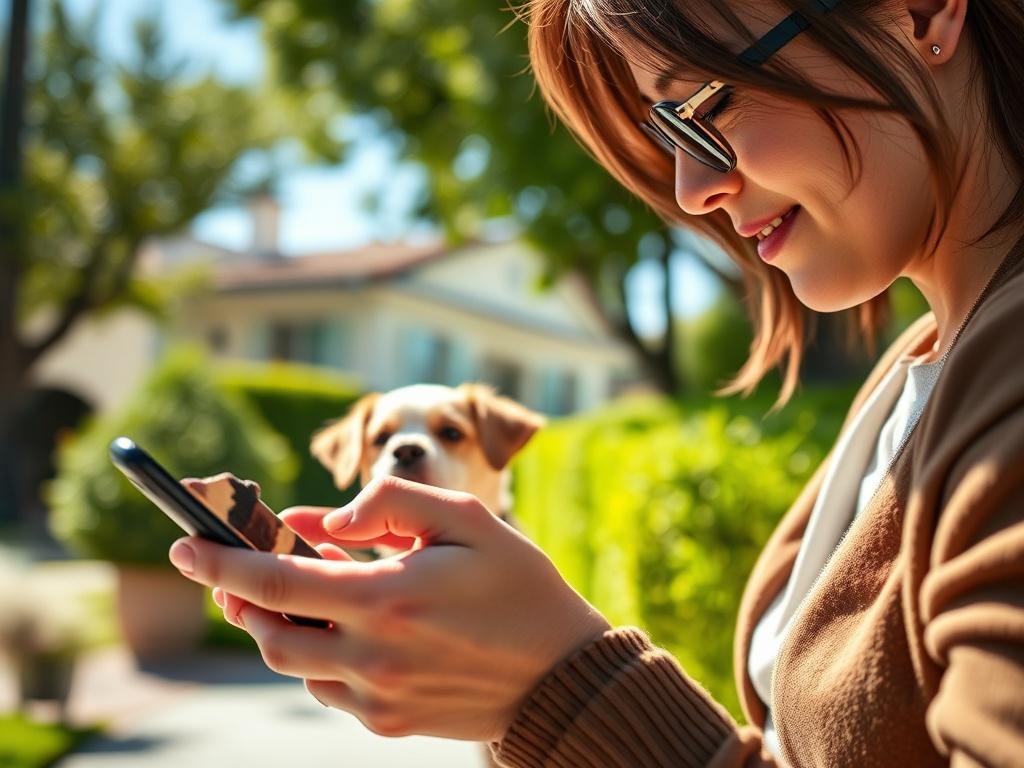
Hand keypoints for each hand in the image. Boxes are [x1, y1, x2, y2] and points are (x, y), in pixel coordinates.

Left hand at [168, 476, 610, 741]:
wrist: (563, 675)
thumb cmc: (518, 585)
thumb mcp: (466, 520)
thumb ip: (390, 504)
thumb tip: (320, 520)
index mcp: (387, 598)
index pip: (273, 581)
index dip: (219, 562)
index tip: (182, 546)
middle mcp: (371, 655)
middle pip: (268, 631)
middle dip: (242, 596)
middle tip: (240, 567)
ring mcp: (376, 698)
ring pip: (292, 664)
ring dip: (280, 626)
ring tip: (306, 591)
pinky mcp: (387, 723)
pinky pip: (326, 690)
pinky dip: (319, 657)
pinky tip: (349, 630)